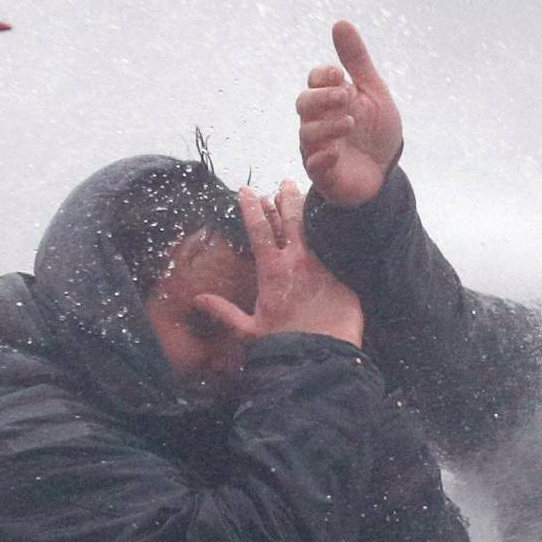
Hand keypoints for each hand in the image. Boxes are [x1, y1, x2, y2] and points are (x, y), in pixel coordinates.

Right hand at [196, 182, 364, 349]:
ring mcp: (323, 264)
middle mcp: (298, 261)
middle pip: (291, 219)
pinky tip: (330, 224)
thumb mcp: (248, 330)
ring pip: (314, 228)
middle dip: (285, 199)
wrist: (323, 357)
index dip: (251, 208)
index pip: (259, 230)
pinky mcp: (343, 274)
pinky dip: (330, 233)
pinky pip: (335, 246)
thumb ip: (224, 311)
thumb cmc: (284, 346)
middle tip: (284, 184)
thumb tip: (198, 299)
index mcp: (272, 270)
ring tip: (303, 194)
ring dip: (306, 210)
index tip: (246, 191)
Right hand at [297, 20, 403, 207]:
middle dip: (322, 98)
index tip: (340, 74)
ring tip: (349, 123)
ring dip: (326, 127)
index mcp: (331, 100)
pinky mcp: (323, 174)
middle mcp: (319, 122)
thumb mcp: (373, 92)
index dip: (323, 76)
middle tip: (345, 97)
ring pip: (306, 134)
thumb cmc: (376, 132)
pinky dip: (322, 158)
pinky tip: (336, 154)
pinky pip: (313, 166)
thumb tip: (340, 23)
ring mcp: (318, 148)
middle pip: (304, 104)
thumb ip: (357, 61)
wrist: (386, 172)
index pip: (315, 80)